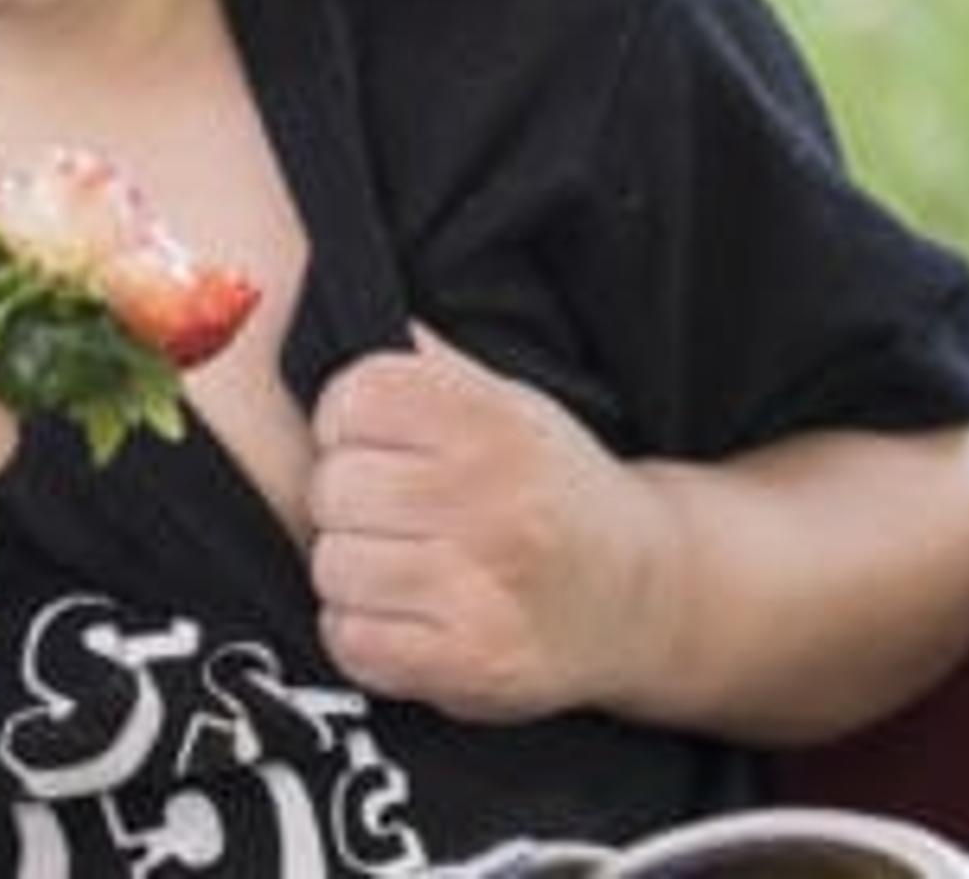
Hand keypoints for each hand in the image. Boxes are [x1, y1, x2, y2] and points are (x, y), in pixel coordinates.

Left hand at [306, 326, 665, 722]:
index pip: (354, 397)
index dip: (348, 423)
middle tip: (396, 516)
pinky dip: (365, 634)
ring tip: (407, 568)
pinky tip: (409, 617)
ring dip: (356, 573)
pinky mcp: (470, 662)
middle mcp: (492, 500)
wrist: (640, 595)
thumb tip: (327, 306)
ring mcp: (482, 587)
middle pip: (332, 487)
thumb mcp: (510, 403)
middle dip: (350, 504)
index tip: (378, 445)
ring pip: (335, 567)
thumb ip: (428, 365)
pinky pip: (353, 640)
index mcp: (497, 423)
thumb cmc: (556, 493)